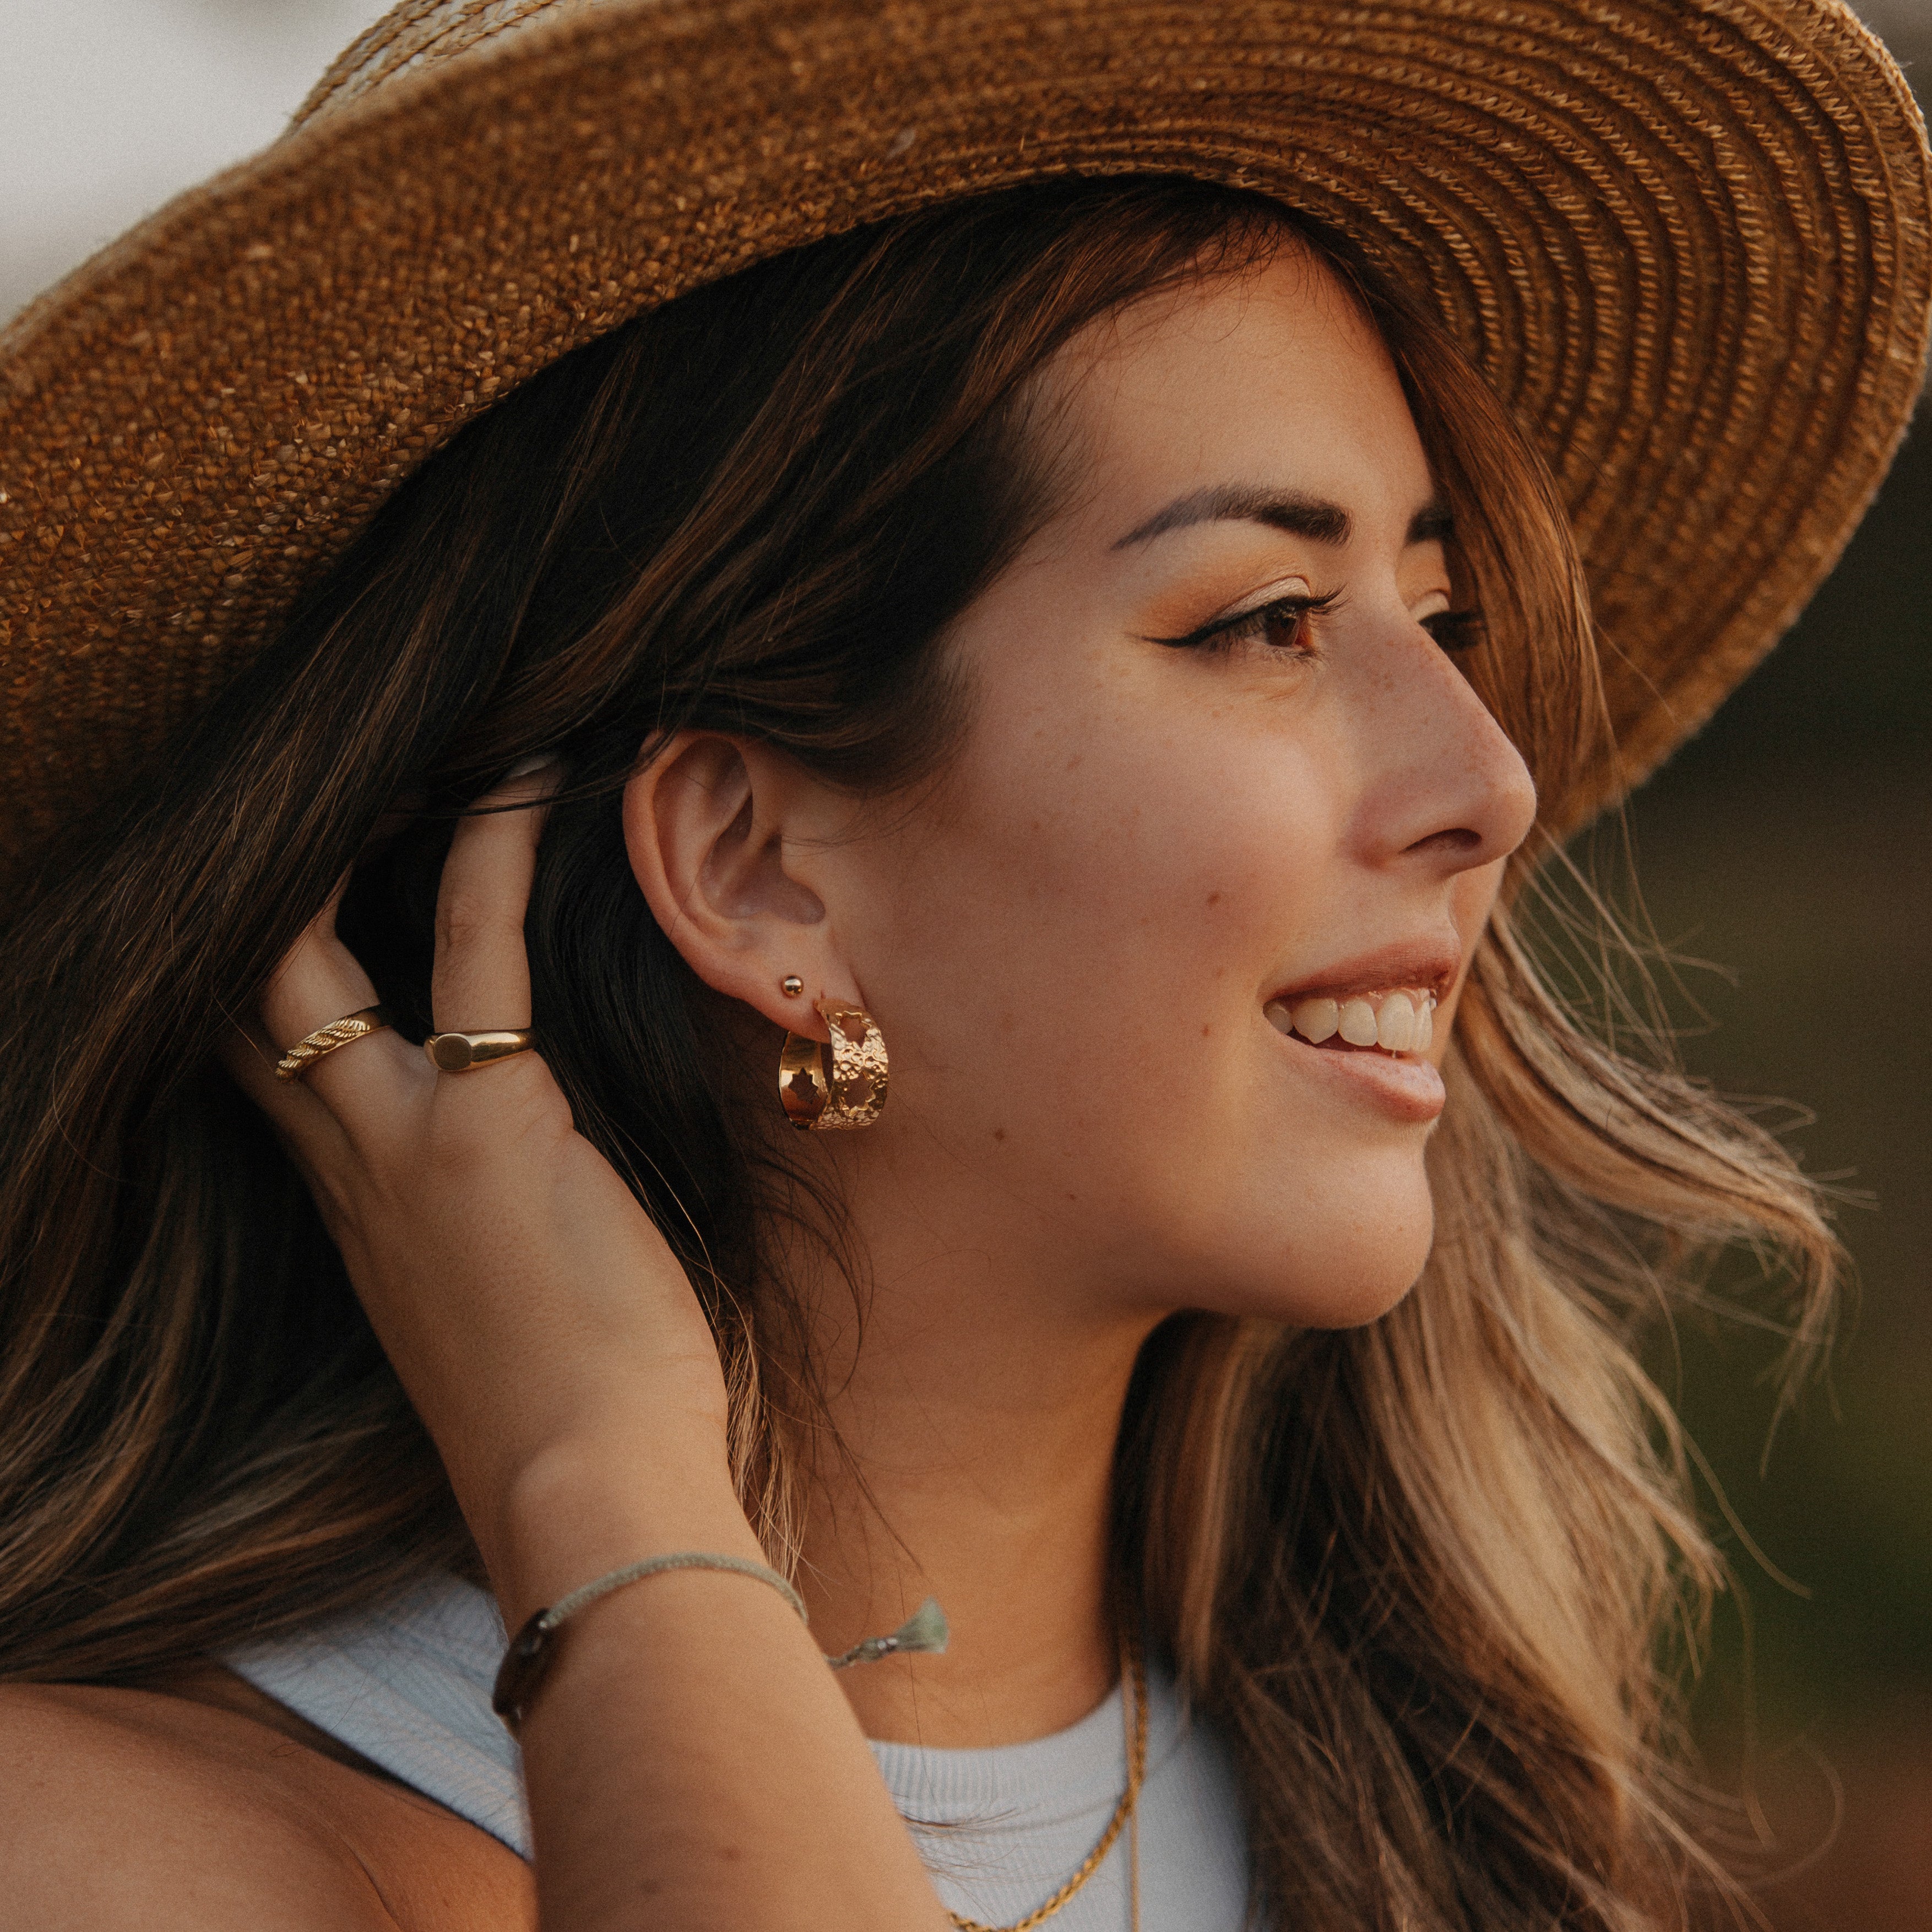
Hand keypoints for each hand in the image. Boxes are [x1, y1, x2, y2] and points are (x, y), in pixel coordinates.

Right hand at [223, 767, 747, 1605]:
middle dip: (261, 895)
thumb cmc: (560, 1417)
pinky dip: (493, 857)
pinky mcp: (490, 1123)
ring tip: (421, 755)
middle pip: (239, 1000)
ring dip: (350, 847)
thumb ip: (470, 1231)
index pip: (258, 1067)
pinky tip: (525, 777)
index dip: (254, 976)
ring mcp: (401, 1140)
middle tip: (326, 801)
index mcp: (349, 1210)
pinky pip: (473, 953)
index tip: (294, 902)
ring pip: (305, 961)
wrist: (583, 1493)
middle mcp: (346, 1165)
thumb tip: (518, 1190)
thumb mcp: (483, 1312)